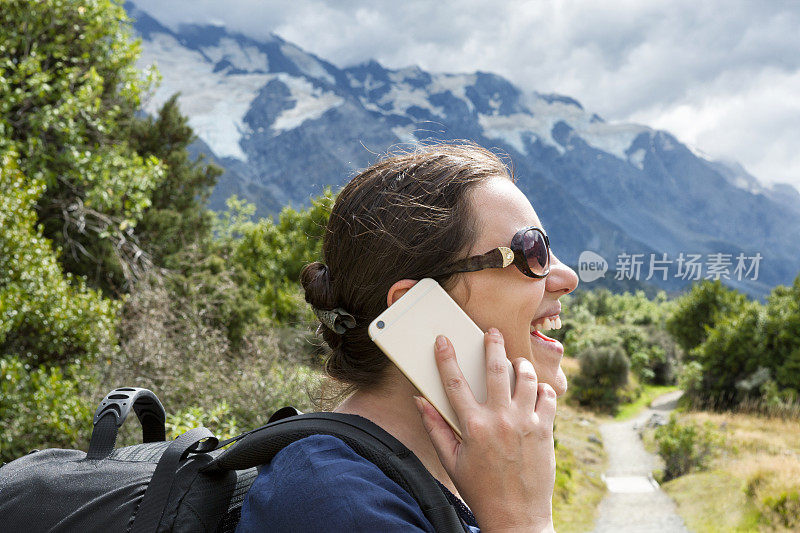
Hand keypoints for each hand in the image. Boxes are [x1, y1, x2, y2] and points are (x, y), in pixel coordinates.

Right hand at [414, 328, 556, 532]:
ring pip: (525, 378)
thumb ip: (435, 428)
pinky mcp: (545, 430)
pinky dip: (542, 389)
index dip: (446, 357)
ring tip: (515, 363)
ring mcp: (525, 423)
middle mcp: (500, 419)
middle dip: (492, 345)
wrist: (516, 518)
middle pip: (495, 369)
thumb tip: (420, 401)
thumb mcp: (451, 461)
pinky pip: (548, 397)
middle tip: (491, 333)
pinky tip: (535, 390)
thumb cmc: (480, 490)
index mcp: (473, 426)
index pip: (454, 382)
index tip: (443, 340)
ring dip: (520, 365)